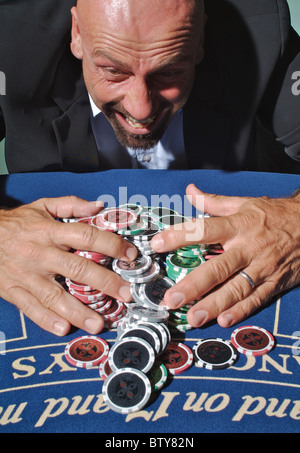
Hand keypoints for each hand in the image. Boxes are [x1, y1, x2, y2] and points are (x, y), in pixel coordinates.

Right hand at [0, 197, 136, 335]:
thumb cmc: (16, 223)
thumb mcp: (42, 206)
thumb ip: (71, 205)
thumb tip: (99, 206)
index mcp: (49, 232)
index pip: (86, 236)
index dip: (111, 245)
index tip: (130, 254)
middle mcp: (40, 254)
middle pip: (77, 269)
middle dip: (104, 282)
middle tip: (125, 294)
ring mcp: (27, 275)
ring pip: (55, 296)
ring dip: (78, 311)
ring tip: (99, 323)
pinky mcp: (14, 291)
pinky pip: (31, 308)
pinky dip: (46, 320)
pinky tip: (63, 329)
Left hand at [151, 184, 299, 327]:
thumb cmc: (275, 214)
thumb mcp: (244, 203)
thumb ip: (214, 201)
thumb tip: (190, 191)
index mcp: (238, 225)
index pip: (203, 230)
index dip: (179, 236)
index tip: (157, 244)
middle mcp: (249, 248)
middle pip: (219, 267)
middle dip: (194, 285)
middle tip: (173, 299)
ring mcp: (263, 267)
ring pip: (237, 289)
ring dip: (214, 304)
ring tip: (193, 317)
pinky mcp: (275, 282)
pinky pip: (257, 298)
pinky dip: (241, 310)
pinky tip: (224, 319)